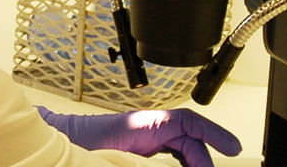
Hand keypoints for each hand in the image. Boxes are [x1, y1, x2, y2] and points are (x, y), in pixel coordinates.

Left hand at [35, 106, 242, 166]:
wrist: (54, 152)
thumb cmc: (79, 150)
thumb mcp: (120, 159)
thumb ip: (154, 161)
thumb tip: (182, 164)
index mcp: (145, 124)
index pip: (188, 124)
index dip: (214, 134)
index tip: (232, 149)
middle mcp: (146, 130)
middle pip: (188, 141)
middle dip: (203, 161)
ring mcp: (142, 142)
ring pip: (179, 151)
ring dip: (193, 163)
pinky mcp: (135, 154)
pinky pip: (166, 158)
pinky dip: (179, 164)